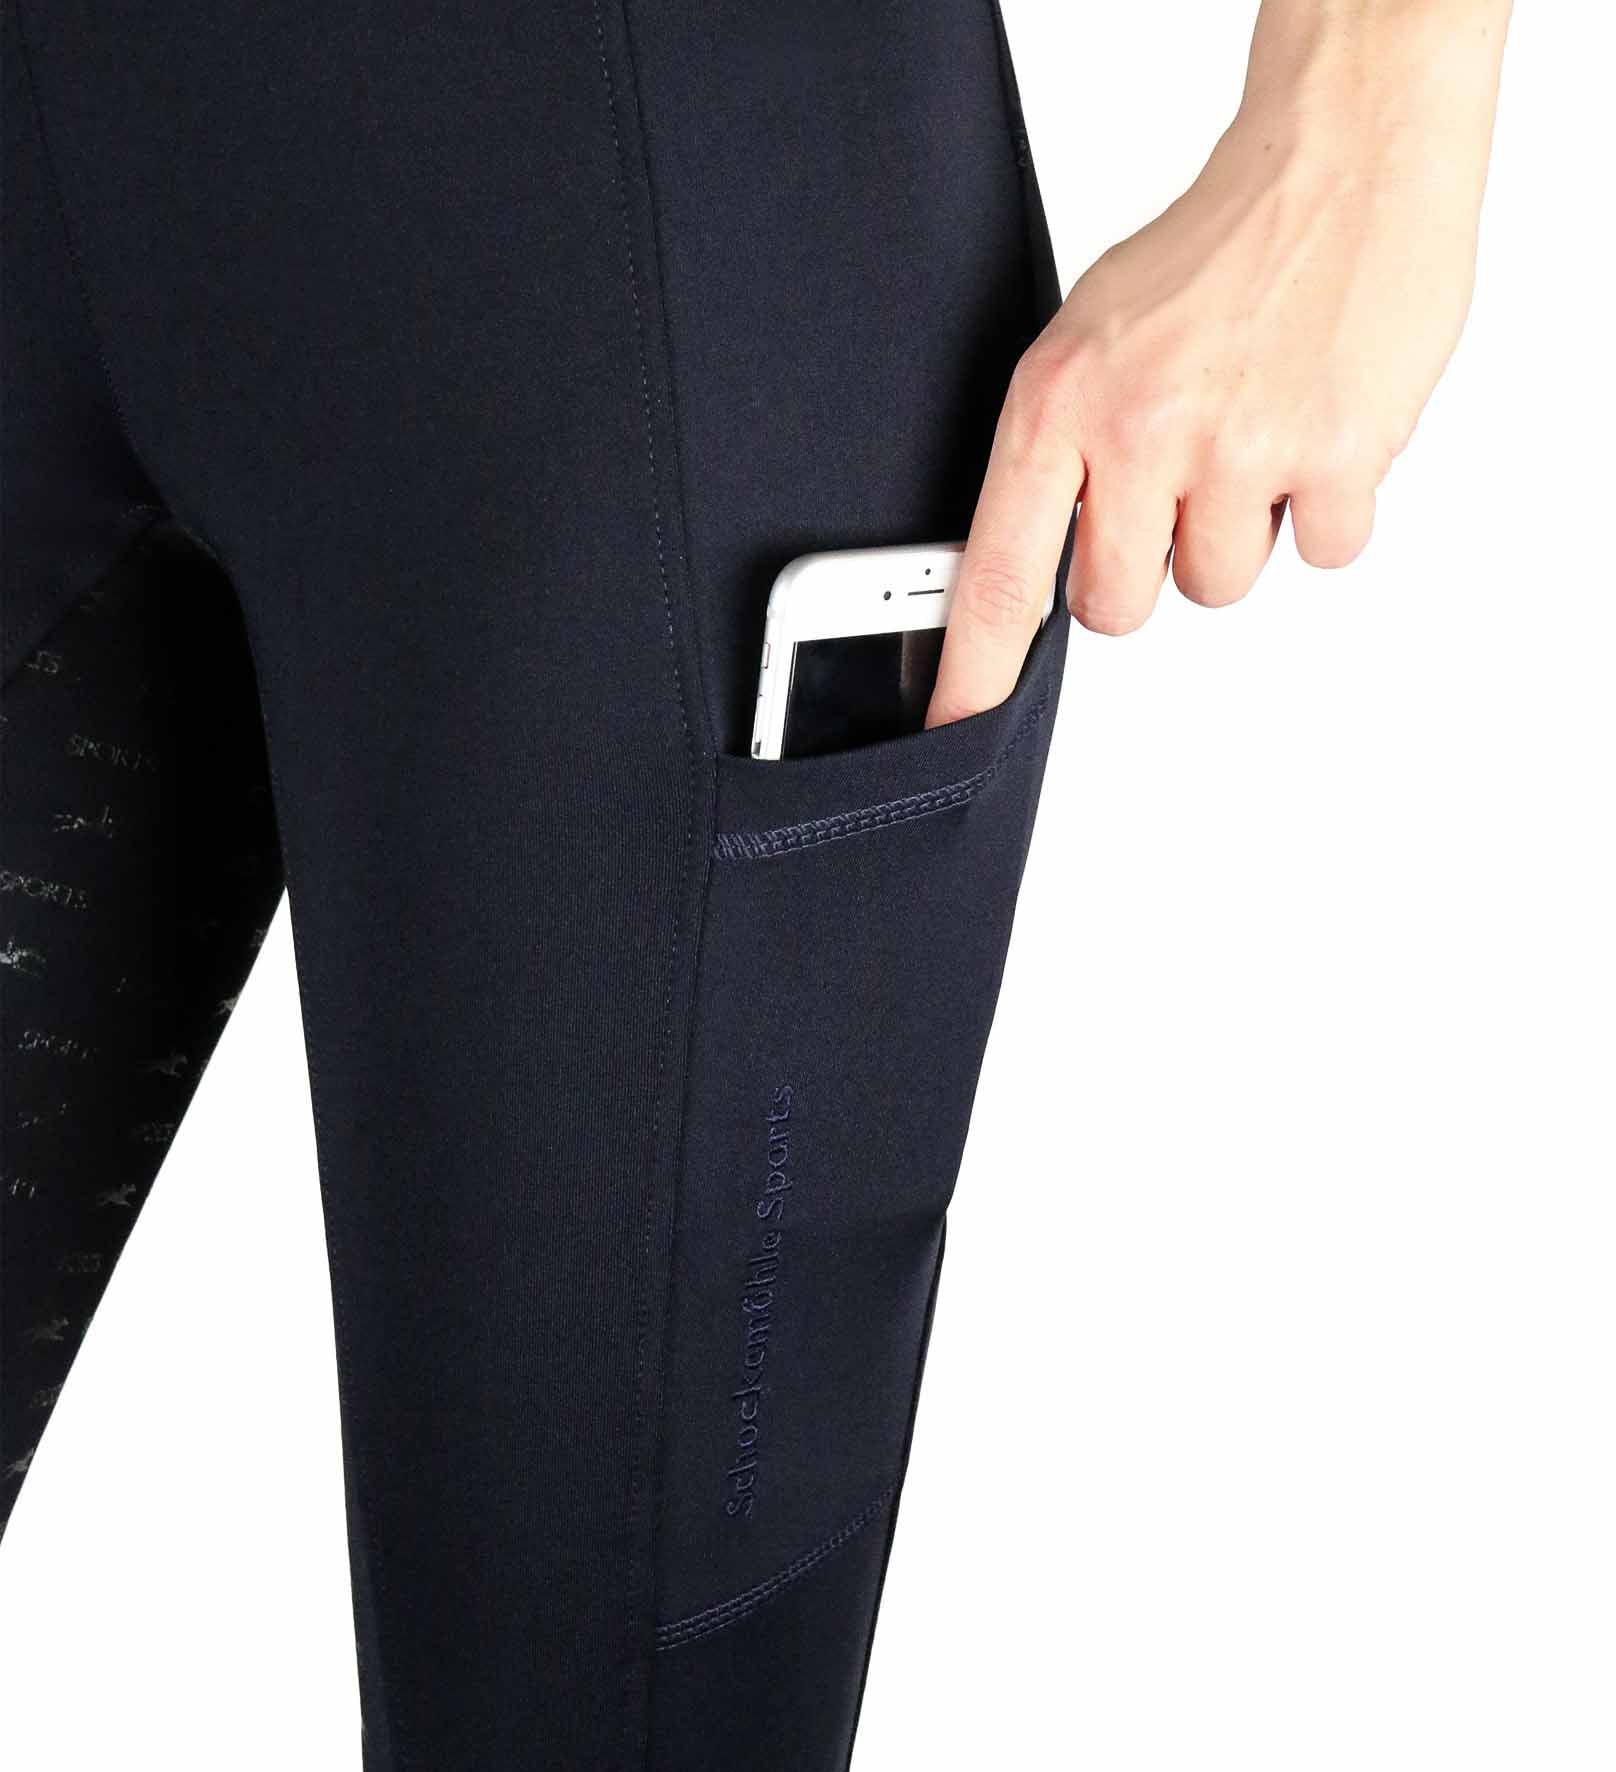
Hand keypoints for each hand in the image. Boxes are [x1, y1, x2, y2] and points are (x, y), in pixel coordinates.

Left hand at [926, 0, 1509, 726]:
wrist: (1340, 161)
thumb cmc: (1211, 252)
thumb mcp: (1087, 340)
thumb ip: (1060, 456)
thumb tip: (1036, 567)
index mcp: (1058, 405)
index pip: (998, 575)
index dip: (975, 670)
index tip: (952, 729)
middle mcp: (1139, 433)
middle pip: (1118, 606)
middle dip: (1143, 567)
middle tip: (1174, 484)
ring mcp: (1238, 450)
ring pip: (1218, 587)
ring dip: (1237, 531)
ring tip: (1249, 434)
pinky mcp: (1335, 458)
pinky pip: (1318, 553)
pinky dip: (1321, 508)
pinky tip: (1312, 429)